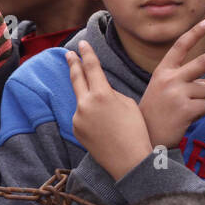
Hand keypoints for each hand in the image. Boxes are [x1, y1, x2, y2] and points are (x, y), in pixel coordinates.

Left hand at [68, 42, 152, 179]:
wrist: (129, 160)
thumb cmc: (135, 130)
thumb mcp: (128, 103)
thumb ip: (110, 93)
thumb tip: (100, 91)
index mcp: (101, 94)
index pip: (91, 67)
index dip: (87, 54)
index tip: (82, 44)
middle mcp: (85, 104)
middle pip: (76, 78)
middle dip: (73, 64)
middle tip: (69, 54)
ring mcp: (78, 118)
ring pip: (81, 100)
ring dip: (88, 98)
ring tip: (102, 105)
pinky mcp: (76, 130)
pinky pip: (82, 116)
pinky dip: (90, 115)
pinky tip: (102, 123)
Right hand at [139, 19, 204, 148]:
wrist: (144, 136)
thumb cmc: (155, 114)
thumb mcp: (167, 93)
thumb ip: (190, 83)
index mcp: (162, 72)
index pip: (179, 48)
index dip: (193, 34)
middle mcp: (169, 79)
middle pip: (204, 62)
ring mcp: (177, 93)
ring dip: (200, 100)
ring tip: (182, 111)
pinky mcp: (186, 109)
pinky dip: (198, 113)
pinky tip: (184, 119)